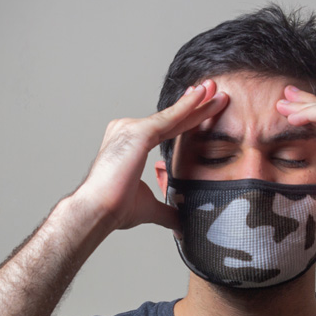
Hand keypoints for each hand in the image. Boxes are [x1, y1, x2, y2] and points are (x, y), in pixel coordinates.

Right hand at [78, 80, 227, 230]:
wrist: (99, 212)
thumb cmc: (115, 209)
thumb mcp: (150, 207)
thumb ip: (168, 212)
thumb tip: (182, 225)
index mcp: (130, 144)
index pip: (167, 129)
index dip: (187, 119)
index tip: (204, 108)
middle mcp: (128, 130)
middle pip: (171, 118)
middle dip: (196, 105)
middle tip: (216, 91)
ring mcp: (130, 129)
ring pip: (173, 116)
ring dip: (197, 103)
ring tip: (217, 90)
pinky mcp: (137, 132)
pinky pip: (168, 118)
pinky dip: (187, 107)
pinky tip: (202, 96)